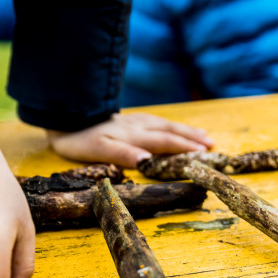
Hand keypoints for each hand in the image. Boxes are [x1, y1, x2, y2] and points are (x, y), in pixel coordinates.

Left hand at [46, 113, 212, 166]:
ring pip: (166, 125)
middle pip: (171, 132)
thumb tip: (146, 161)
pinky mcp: (129, 119)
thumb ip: (122, 154)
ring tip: (204, 136)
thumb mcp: (98, 150)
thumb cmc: (80, 138)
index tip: (205, 154)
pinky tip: (175, 127)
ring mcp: (135, 121)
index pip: (165, 142)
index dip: (186, 148)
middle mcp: (139, 126)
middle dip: (192, 139)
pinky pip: (158, 122)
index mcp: (134, 136)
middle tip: (213, 145)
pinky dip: (172, 126)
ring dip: (186, 131)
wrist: (64, 117)